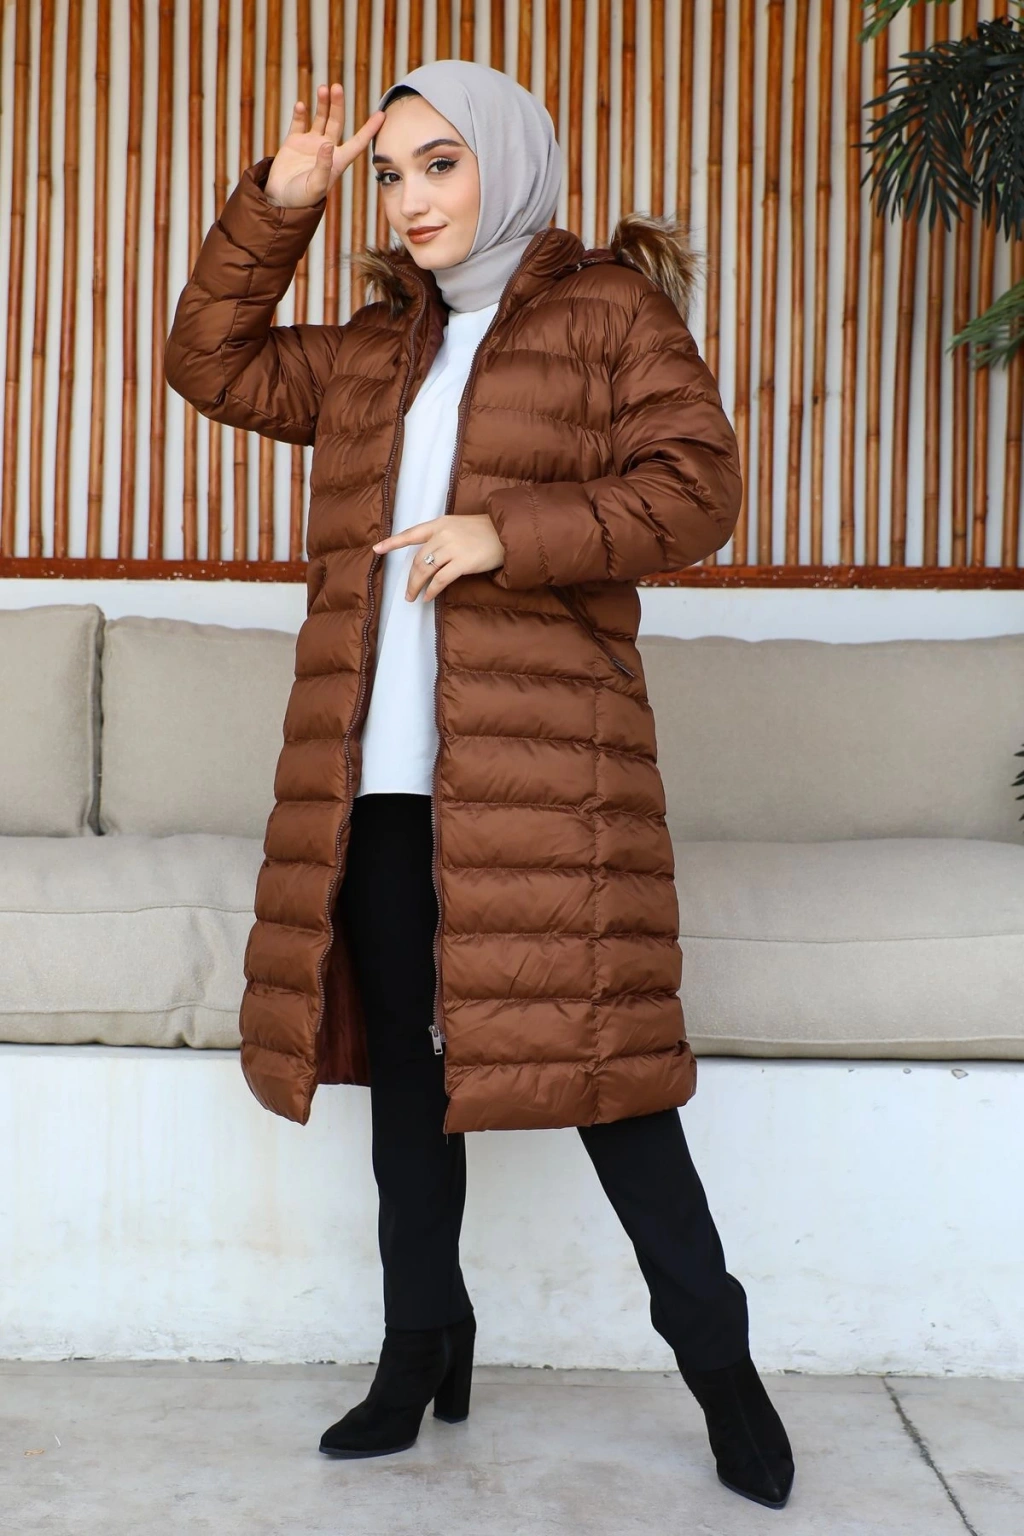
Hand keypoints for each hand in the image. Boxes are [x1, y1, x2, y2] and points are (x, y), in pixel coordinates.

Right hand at [265, 83, 385, 207]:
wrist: (280, 201)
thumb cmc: (301, 200)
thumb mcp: (315, 186)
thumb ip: (323, 167)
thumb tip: (327, 144)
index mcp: (337, 161)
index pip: (358, 142)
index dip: (370, 129)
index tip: (382, 114)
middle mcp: (326, 149)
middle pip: (336, 122)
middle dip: (337, 105)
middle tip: (336, 87)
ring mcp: (310, 144)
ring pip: (320, 118)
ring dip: (322, 104)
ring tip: (323, 89)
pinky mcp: (294, 142)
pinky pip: (299, 123)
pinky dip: (300, 113)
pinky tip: (301, 106)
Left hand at [372, 515, 505, 600]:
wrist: (507, 533)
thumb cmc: (486, 532)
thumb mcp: (460, 526)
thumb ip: (443, 538)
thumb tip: (429, 559)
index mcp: (440, 523)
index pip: (411, 533)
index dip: (393, 542)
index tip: (377, 549)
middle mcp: (443, 534)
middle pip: (418, 559)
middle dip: (410, 578)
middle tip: (407, 592)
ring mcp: (452, 548)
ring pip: (425, 570)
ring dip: (416, 586)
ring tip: (413, 597)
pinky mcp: (462, 562)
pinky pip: (440, 580)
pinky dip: (431, 590)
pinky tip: (428, 597)